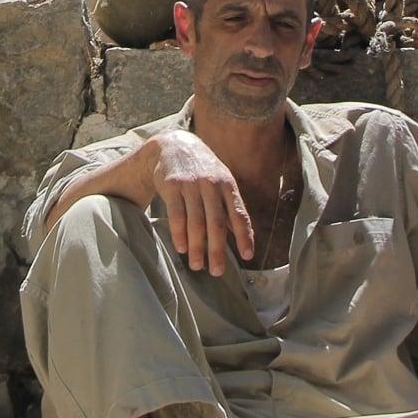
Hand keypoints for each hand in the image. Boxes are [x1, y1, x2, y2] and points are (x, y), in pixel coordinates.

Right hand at [141, 130, 253, 276]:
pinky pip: (176, 214)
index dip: (244, 236)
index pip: (239, 214)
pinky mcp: (171, 185)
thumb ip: (229, 207)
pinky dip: (179, 234)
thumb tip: (243, 238)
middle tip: (216, 271)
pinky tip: (181, 248)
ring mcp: (190, 184)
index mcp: (228, 185)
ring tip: (197, 265)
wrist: (172, 145)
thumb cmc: (201, 170)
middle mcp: (211, 184)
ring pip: (195, 222)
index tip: (247, 256)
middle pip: (216, 223)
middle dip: (217, 250)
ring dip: (196, 247)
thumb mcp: (220, 182)